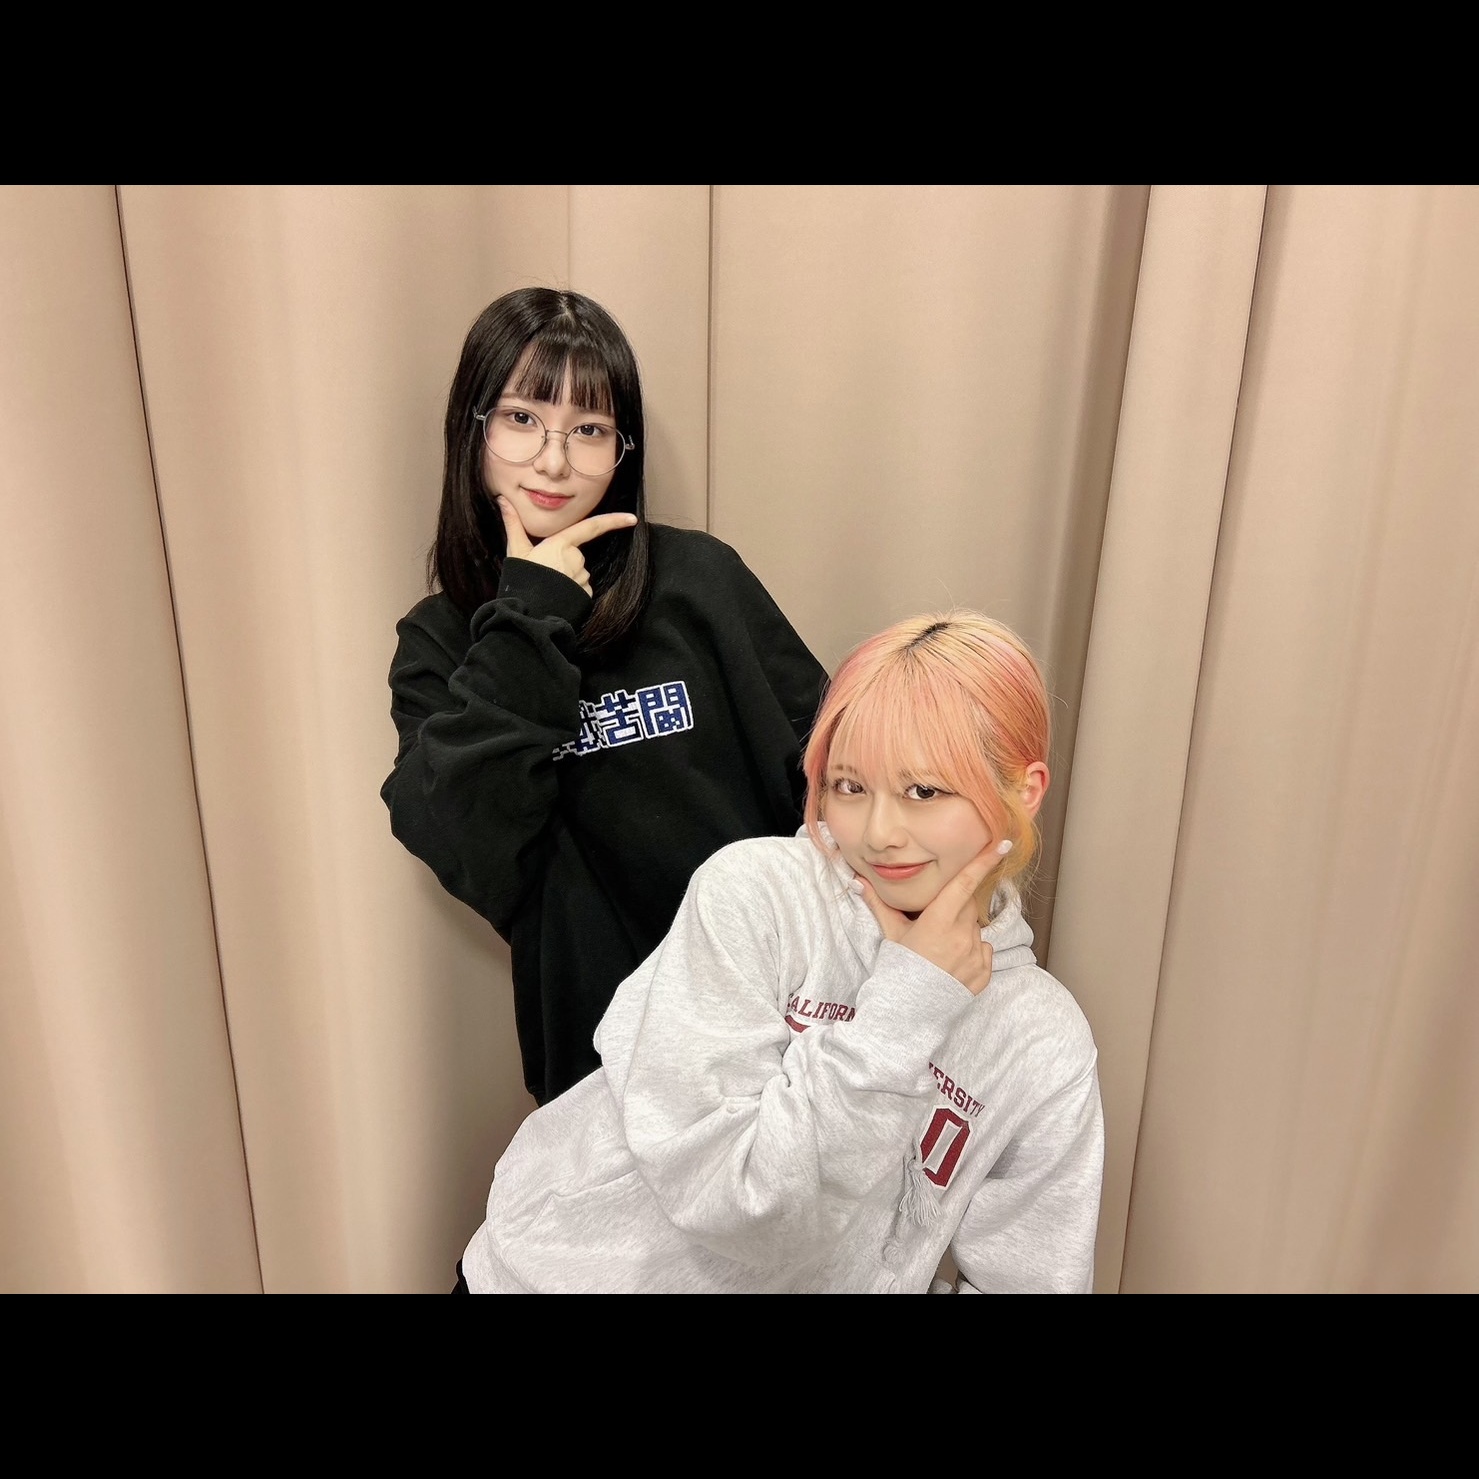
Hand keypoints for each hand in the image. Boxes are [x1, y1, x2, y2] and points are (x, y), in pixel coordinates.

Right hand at [498, 496, 637, 596]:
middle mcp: (576, 559)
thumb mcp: (515, 550)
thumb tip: (502, 500)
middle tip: (542, 573)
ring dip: (566, 578)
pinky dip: (571, 592)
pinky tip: (556, 596)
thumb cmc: (521, 580)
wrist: (527, 613)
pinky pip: (581, 589)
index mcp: (561, 544)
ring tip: (547, 586)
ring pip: (578, 573)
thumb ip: (513, 524)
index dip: (613, 521)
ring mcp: (582, 578)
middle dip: (563, 562)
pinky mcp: (585, 595)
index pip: (592, 527)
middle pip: (575, 555)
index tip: (632, 519)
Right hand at [856, 845, 997, 995]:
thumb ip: (877, 903)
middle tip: (936, 923)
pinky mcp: (983, 974)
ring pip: (975, 929)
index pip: (965, 883)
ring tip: (941, 950)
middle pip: (969, 906)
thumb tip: (857, 880)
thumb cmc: (898, 968)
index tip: (1002, 845)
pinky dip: (972, 952)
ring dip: (963, 932)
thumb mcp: (890, 933)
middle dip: (957, 907)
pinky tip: (951, 964)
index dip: (984, 862)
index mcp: (938, 920)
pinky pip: (983, 952)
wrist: (907, 1012)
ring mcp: (974, 956)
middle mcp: (961, 936)